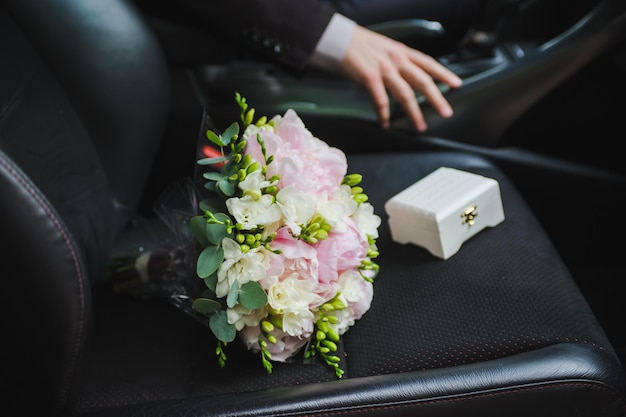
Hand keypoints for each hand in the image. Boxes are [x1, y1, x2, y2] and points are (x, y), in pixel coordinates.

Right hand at [338, 25, 461, 131]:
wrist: (337, 38)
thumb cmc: (357, 45)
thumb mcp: (383, 47)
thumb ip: (395, 61)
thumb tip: (403, 76)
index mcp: (401, 51)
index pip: (428, 63)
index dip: (444, 74)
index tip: (456, 84)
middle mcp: (396, 60)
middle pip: (422, 81)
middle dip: (436, 98)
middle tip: (446, 113)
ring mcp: (383, 68)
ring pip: (405, 94)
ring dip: (414, 112)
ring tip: (420, 126)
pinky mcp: (369, 77)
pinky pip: (380, 100)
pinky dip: (384, 114)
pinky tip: (385, 123)